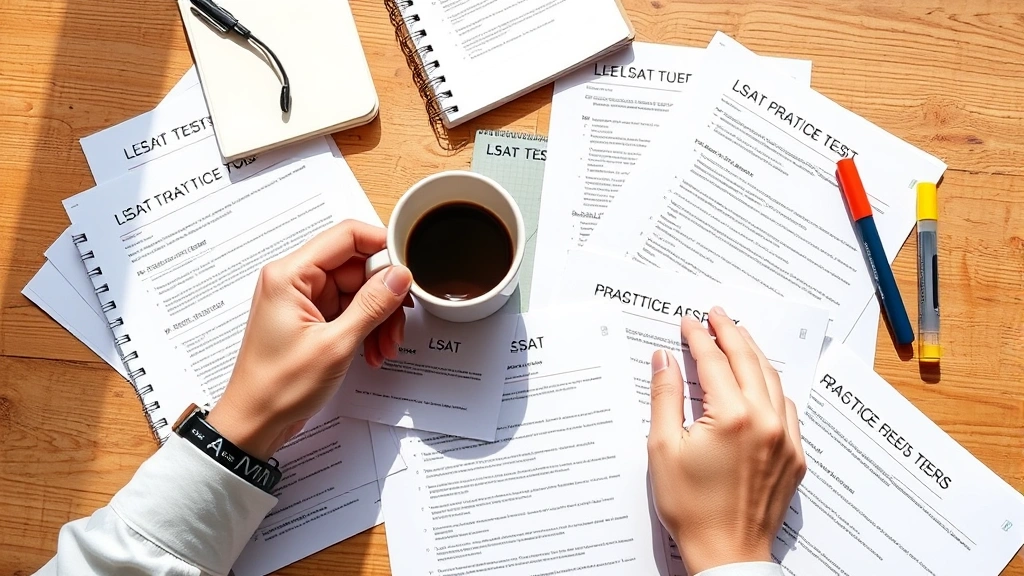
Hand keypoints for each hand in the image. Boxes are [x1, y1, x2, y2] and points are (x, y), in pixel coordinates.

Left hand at [206, 220, 412, 459]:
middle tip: (400, 321)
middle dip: (384, 295)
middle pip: (356, 266)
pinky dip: (367, 328)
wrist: (254, 423)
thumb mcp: (336, 345)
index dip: (382, 246)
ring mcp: (303, 301)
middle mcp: (294, 281)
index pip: (346, 236)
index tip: (408, 266)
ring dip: (378, 317)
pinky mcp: (311, 319)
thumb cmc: (277, 388)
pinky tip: (373, 351)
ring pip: (358, 291)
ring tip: (385, 346)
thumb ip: (372, 305)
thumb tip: (399, 276)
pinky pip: (349, 310)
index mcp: (290, 275)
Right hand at [647, 306, 805, 573]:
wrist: (727, 553)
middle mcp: (765, 420)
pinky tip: (761, 381)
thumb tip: (665, 359)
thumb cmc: (691, 507)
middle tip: (716, 314)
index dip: (699, 337)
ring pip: (772, 380)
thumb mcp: (663, 449)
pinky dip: (772, 386)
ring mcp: (785, 438)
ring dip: (754, 354)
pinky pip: (787, 408)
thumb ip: (666, 397)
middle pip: (748, 361)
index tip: (688, 322)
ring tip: (738, 337)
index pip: (713, 361)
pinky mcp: (795, 456)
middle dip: (730, 332)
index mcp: (731, 416)